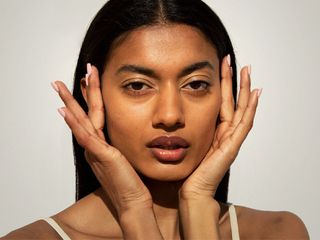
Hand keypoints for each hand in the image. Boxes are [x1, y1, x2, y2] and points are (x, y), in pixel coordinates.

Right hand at [52, 65, 151, 213]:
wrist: (133, 201)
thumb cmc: (130, 182)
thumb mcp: (124, 157)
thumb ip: (118, 146)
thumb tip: (122, 136)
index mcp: (100, 146)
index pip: (92, 117)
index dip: (87, 100)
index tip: (85, 82)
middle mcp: (94, 147)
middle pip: (82, 116)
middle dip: (74, 96)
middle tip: (61, 80)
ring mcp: (95, 151)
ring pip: (81, 122)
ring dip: (71, 103)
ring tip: (60, 87)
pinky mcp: (101, 156)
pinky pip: (85, 137)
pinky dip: (74, 124)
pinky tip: (66, 111)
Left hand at [180, 56, 260, 200]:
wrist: (192, 190)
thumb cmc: (187, 169)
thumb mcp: (186, 142)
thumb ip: (186, 128)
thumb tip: (171, 114)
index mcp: (215, 131)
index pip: (221, 103)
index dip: (221, 85)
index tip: (220, 66)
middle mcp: (226, 133)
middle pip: (233, 102)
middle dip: (234, 81)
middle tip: (235, 61)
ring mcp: (232, 139)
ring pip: (242, 109)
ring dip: (244, 89)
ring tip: (247, 70)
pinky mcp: (233, 146)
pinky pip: (245, 123)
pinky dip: (251, 108)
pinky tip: (255, 94)